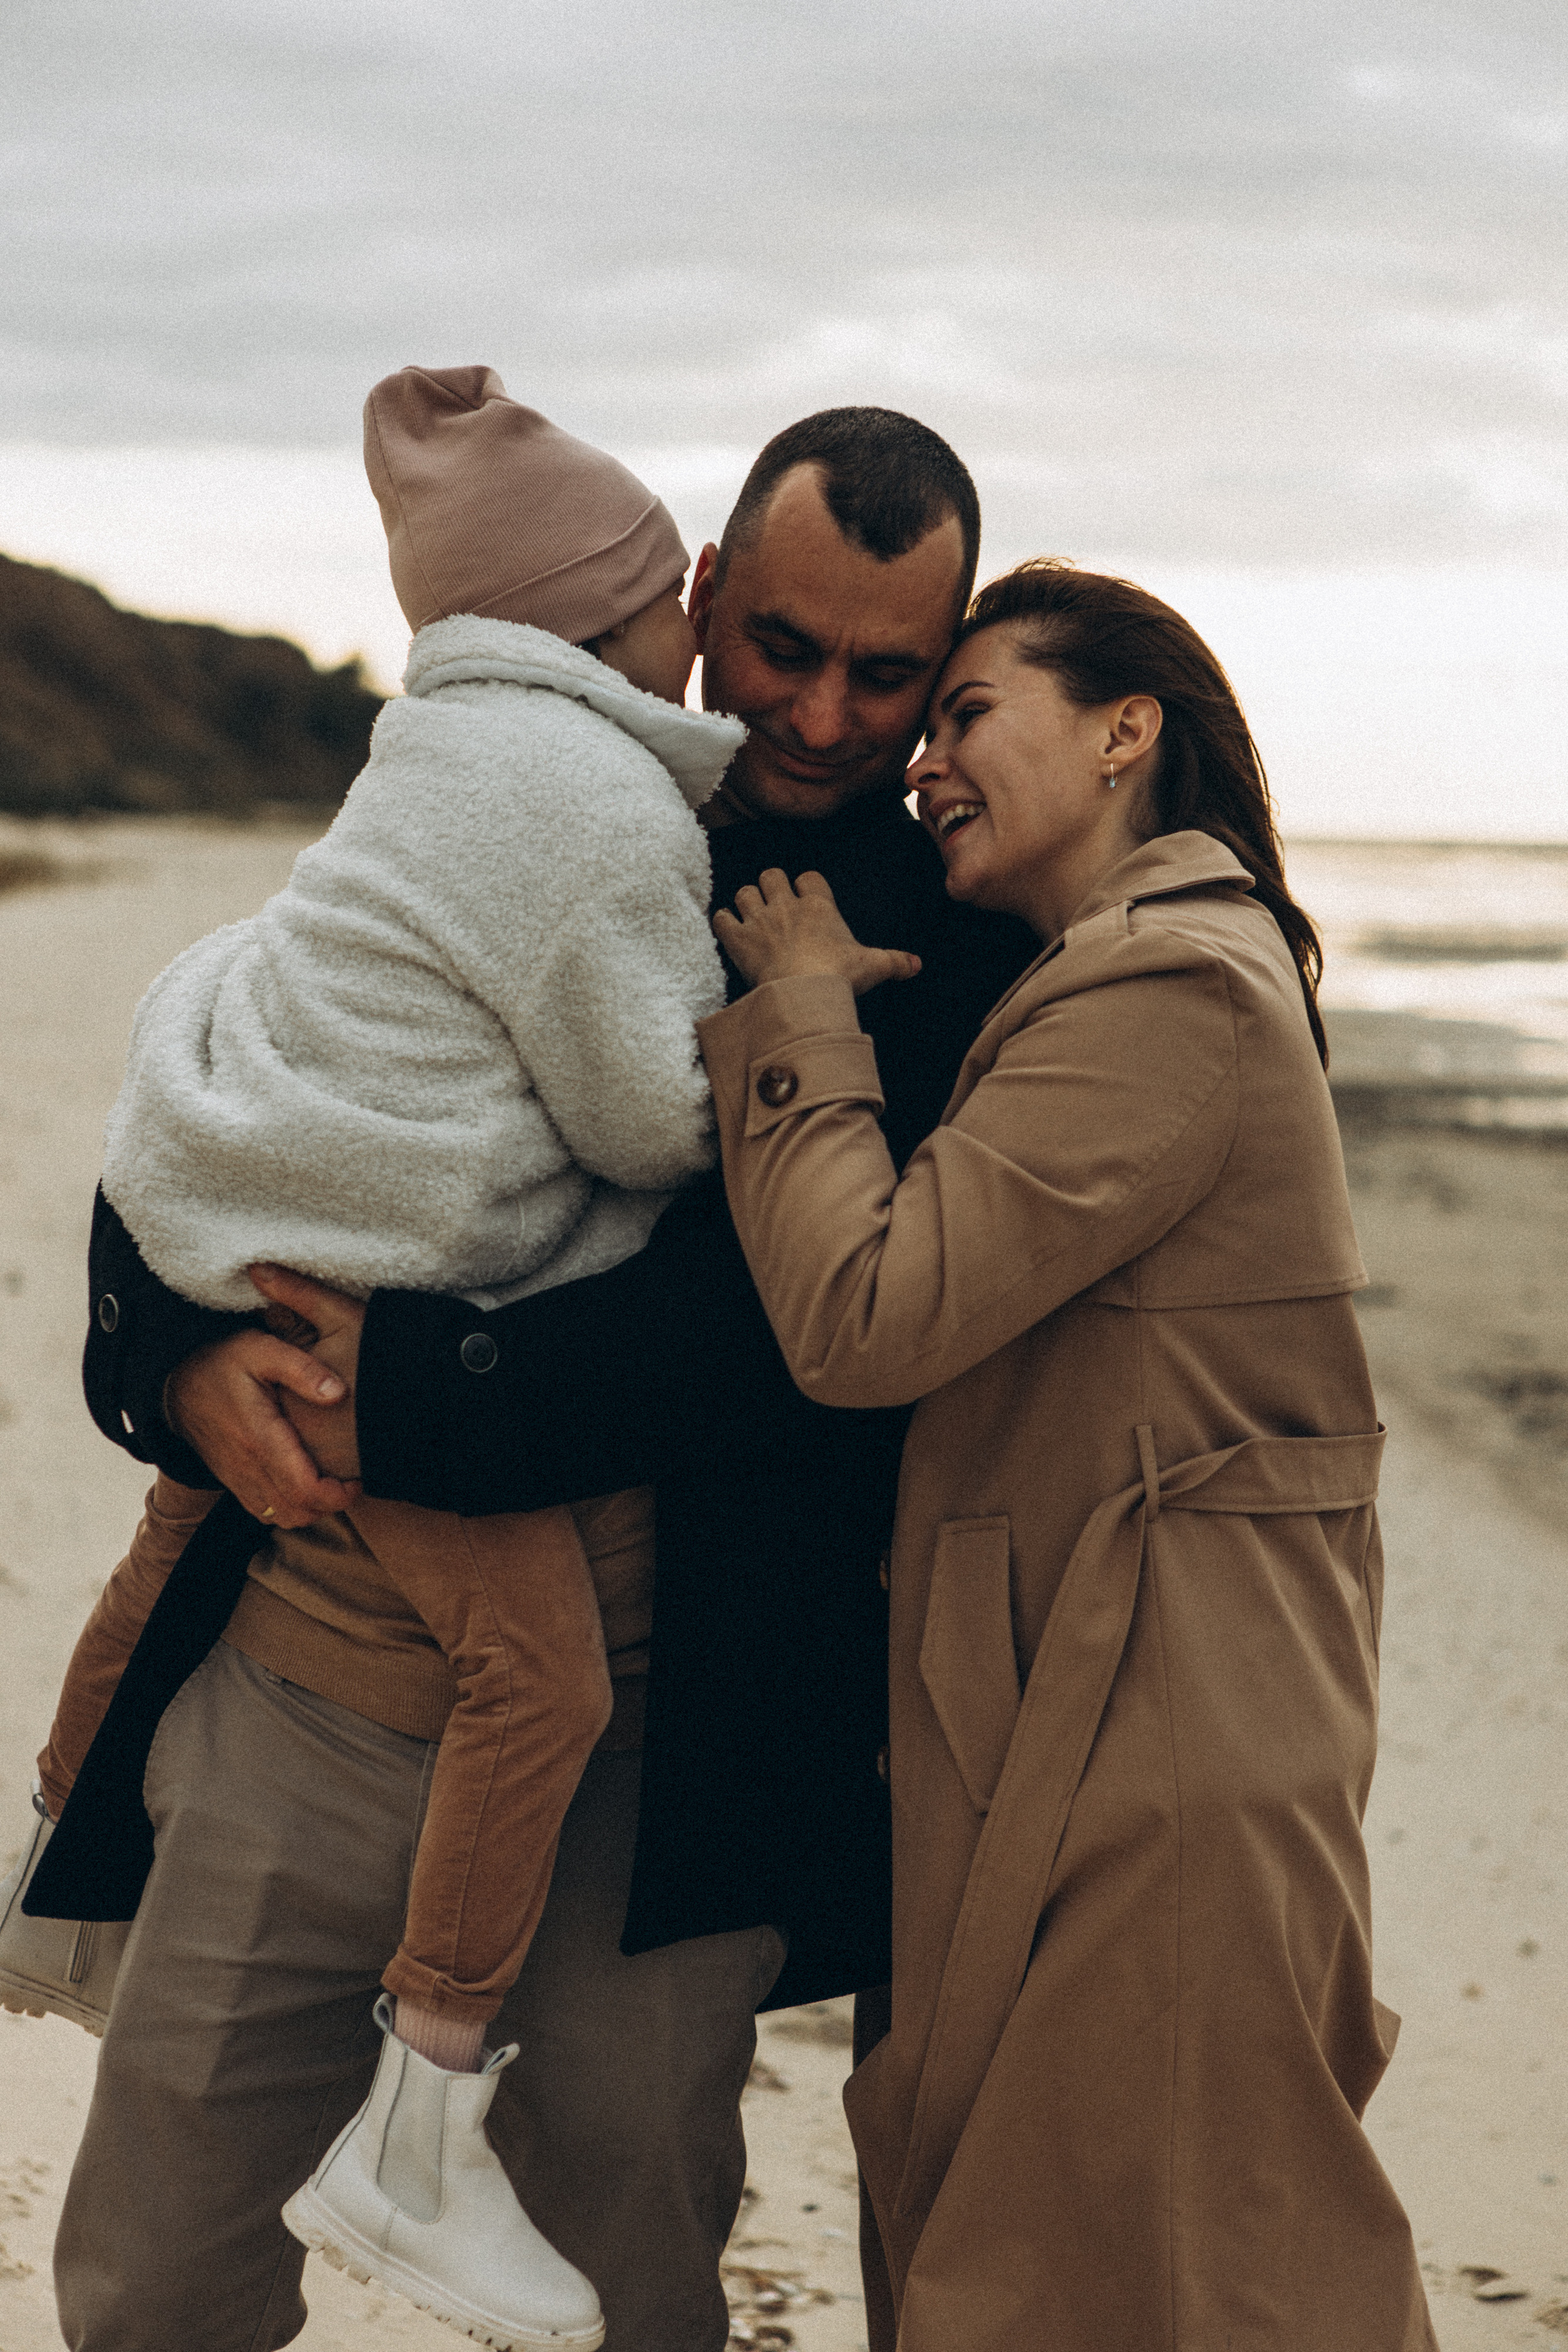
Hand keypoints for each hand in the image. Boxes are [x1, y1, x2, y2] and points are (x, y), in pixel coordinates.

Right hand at [165, 1323, 359, 1528]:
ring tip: (331, 1483)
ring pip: (282, 1517)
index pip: (304, 1489)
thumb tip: (339, 1393)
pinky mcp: (231, 1479)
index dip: (338, 1494)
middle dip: (331, 1505)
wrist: (175, 1378)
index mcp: (259, 1438)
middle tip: (350, 1482)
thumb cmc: (224, 1360)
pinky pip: (264, 1512)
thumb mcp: (263, 1350)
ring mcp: (236, 1477)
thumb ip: (302, 1369)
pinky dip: (289, 1508)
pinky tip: (304, 1485)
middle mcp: (246, 1466)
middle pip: (297, 1512)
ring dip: (312, 1510)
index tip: (358, 1479)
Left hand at [713, 869, 920, 995]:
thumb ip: (894, 961)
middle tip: (775, 906)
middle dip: (771, 886)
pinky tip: (730, 931)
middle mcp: (786, 906)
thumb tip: (917, 965)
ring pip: (744, 891)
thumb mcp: (872, 966)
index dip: (807, 886)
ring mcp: (759, 920)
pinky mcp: (737, 939)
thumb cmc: (838, 976)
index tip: (808, 900)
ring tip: (752, 917)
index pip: (810, 877)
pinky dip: (723, 923)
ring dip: (746, 902)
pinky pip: (720, 917)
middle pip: (771, 874)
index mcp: (819, 906)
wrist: (803, 993)